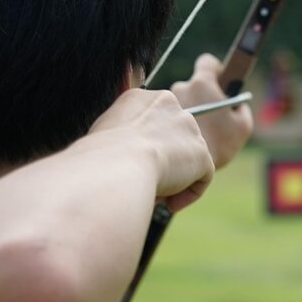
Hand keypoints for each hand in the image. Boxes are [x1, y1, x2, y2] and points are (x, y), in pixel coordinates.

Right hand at [89, 88, 214, 212]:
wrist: (116, 165)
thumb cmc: (99, 155)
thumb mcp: (104, 133)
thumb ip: (123, 134)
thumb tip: (127, 151)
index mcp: (144, 98)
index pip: (155, 122)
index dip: (147, 147)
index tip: (136, 165)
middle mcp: (171, 105)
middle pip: (174, 138)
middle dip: (165, 161)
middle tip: (147, 180)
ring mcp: (189, 128)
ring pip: (188, 157)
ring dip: (175, 178)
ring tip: (154, 193)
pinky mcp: (202, 153)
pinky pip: (202, 177)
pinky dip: (188, 194)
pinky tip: (169, 204)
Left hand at [170, 54, 253, 168]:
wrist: (181, 165)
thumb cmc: (217, 144)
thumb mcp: (243, 125)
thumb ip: (241, 107)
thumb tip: (235, 104)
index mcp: (202, 83)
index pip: (208, 62)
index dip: (216, 70)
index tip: (220, 83)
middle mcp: (181, 87)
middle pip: (194, 86)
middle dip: (203, 99)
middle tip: (211, 120)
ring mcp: (165, 101)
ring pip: (181, 102)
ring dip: (189, 112)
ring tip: (196, 134)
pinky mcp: (153, 115)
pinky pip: (167, 114)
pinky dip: (174, 123)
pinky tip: (182, 139)